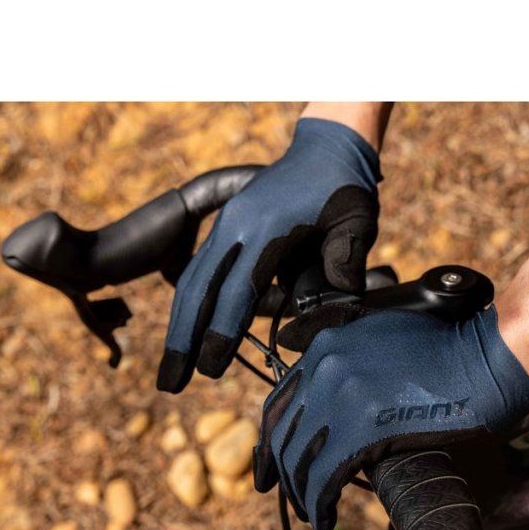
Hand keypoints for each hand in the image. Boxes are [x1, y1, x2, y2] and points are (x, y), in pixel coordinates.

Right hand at [156, 117, 381, 392]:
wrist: (326, 145)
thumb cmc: (345, 185)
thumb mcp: (358, 218)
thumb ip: (346, 259)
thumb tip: (336, 298)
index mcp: (267, 227)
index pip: (237, 290)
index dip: (222, 331)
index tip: (211, 369)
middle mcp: (236, 225)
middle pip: (198, 289)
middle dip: (182, 339)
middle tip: (170, 384)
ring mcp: (226, 223)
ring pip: (190, 280)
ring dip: (178, 326)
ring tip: (170, 370)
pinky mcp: (226, 226)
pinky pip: (198, 269)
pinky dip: (188, 304)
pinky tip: (184, 332)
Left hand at [253, 306, 528, 529]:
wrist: (489, 356)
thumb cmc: (451, 347)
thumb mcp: (386, 333)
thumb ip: (350, 354)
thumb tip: (335, 387)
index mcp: (327, 345)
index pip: (279, 401)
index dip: (271, 439)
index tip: (272, 463)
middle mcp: (326, 366)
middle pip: (283, 433)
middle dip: (281, 472)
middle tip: (286, 496)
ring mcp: (342, 396)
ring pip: (300, 458)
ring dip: (301, 494)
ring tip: (312, 515)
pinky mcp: (364, 428)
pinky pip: (325, 476)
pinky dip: (319, 504)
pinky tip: (324, 522)